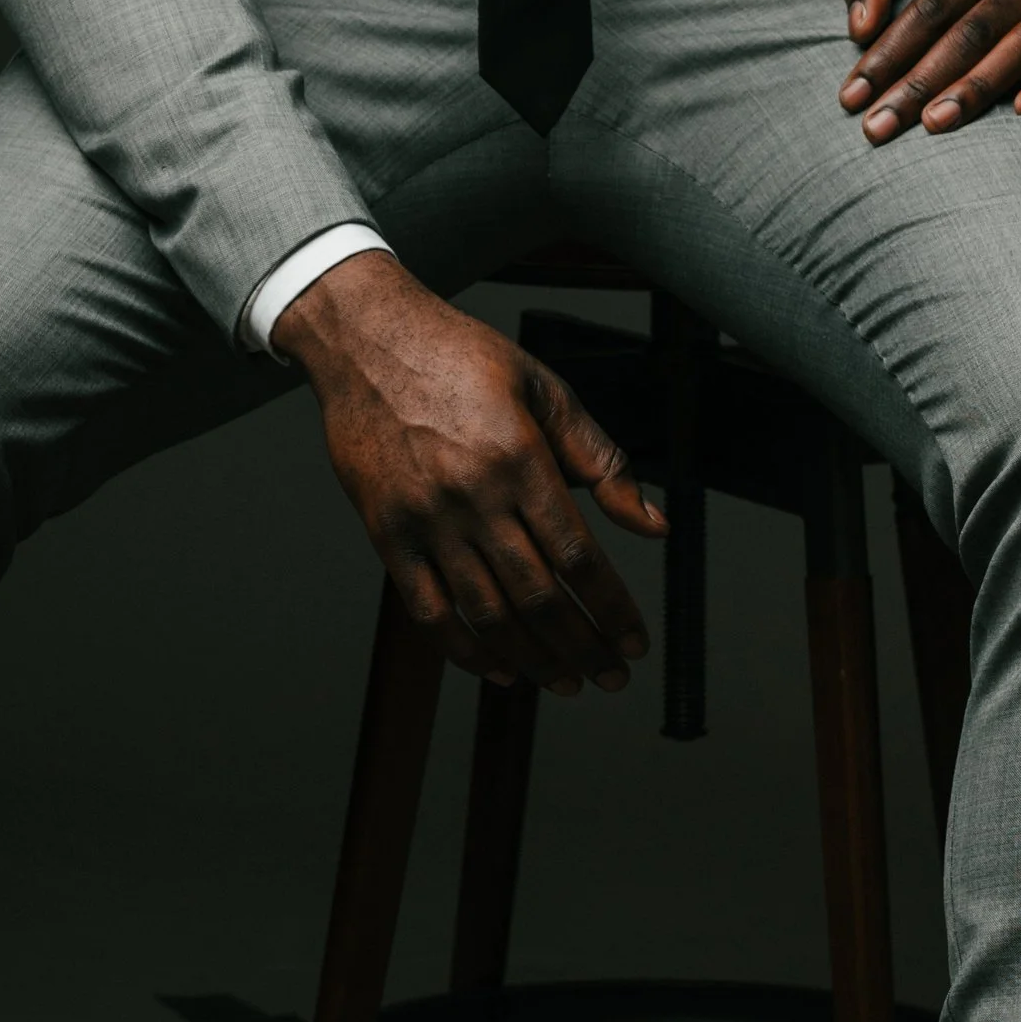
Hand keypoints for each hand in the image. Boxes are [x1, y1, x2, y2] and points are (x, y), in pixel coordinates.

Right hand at [273, 250, 665, 691]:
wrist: (367, 340)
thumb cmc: (461, 358)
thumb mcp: (547, 390)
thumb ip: (603, 460)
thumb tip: (653, 525)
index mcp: (519, 459)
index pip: (578, 558)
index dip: (611, 610)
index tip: (633, 642)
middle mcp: (472, 496)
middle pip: (538, 598)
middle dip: (582, 647)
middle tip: (609, 677)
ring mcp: (425, 519)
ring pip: (486, 614)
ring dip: (532, 660)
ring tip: (564, 682)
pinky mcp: (385, 533)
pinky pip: (428, 610)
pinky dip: (465, 650)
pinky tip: (497, 669)